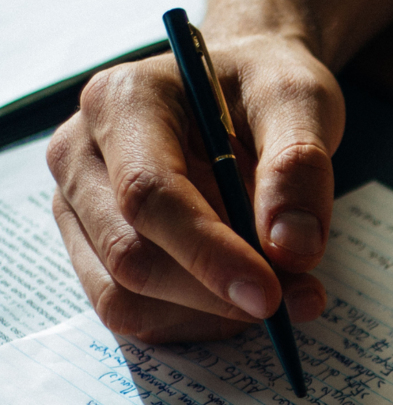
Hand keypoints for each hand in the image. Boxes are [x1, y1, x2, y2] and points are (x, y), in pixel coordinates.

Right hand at [47, 33, 342, 341]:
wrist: (242, 86)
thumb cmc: (264, 85)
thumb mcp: (300, 100)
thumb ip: (299, 166)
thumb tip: (292, 248)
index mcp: (123, 101)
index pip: (148, 194)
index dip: (209, 253)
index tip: (271, 293)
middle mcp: (81, 154)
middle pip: (130, 255)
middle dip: (217, 292)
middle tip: (301, 298)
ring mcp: (80, 206)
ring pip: (125, 296)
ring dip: (210, 314)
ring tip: (287, 291)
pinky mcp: (96, 246)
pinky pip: (135, 310)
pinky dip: (198, 320)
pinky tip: (245, 296)